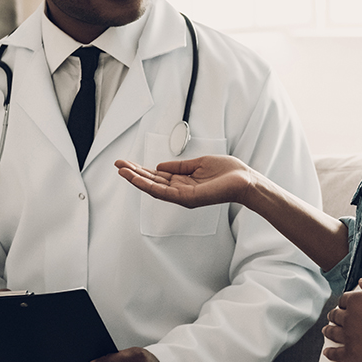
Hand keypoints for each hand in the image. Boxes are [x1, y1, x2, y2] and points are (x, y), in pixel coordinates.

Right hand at [115, 156, 253, 207]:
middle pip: (151, 182)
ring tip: (121, 171)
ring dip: (137, 179)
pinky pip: (164, 192)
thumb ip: (179, 166)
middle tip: (117, 164)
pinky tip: (137, 179)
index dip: (141, 169)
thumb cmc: (227, 173)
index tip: (126, 162)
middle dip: (133, 173)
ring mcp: (182, 196)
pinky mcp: (187, 198)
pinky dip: (149, 185)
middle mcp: (179, 191)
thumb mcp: (199, 164)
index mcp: (182, 182)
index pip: (157, 176)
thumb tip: (159, 166)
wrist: (245, 180)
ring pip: (154, 188)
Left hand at [322, 277, 361, 361]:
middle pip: (336, 315)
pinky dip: (331, 353)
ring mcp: (348, 336)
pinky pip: (337, 354)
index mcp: (355, 301)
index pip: (344, 300)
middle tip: (332, 316)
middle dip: (334, 315)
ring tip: (326, 331)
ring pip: (333, 333)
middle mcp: (348, 318)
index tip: (344, 304)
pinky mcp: (352, 353)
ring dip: (328, 331)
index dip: (344, 302)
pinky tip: (327, 353)